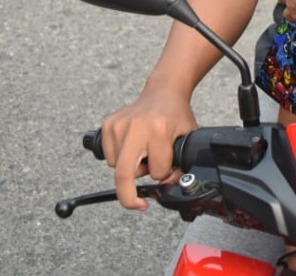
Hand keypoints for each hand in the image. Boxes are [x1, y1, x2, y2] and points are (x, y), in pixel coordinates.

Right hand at [99, 85, 197, 209]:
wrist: (164, 91)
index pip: (157, 171)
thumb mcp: (188, 139)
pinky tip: (133, 147)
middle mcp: (136, 127)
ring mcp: (119, 125)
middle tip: (138, 204)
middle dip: (129, 197)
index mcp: (158, 130)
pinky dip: (120, 159)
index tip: (169, 168)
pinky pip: (109, 157)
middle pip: (123, 174)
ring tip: (144, 152)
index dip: (164, 174)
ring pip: (117, 168)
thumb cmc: (176, 115)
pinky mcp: (108, 125)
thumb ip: (181, 166)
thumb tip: (165, 186)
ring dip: (130, 169)